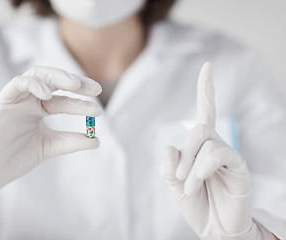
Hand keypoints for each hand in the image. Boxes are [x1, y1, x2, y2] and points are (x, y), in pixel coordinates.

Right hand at [0, 66, 101, 218]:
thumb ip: (72, 142)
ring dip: (58, 77)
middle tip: (95, 89)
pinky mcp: (2, 102)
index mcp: (40, 108)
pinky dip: (33, 85)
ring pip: (37, 75)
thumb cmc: (18, 157)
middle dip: (75, 82)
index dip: (81, 99)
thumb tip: (97, 140)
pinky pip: (17, 84)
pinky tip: (49, 95)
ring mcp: (16, 99)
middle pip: (54, 81)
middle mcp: (29, 100)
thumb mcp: (51, 146)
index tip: (98, 106)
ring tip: (76, 85)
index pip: (64, 97)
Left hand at [162, 63, 274, 238]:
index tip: (207, 67)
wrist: (214, 229)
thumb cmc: (197, 204)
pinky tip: (196, 183)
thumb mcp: (175, 183)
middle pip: (199, 128)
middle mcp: (215, 146)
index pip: (205, 112)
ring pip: (206, 139)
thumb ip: (170, 165)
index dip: (206, 90)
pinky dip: (200, 168)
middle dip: (184, 151)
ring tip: (188, 185)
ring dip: (190, 164)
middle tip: (178, 177)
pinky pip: (218, 154)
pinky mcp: (239, 167)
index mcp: (200, 147)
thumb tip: (170, 146)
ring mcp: (228, 156)